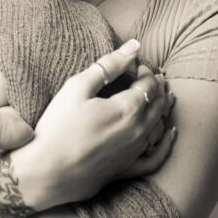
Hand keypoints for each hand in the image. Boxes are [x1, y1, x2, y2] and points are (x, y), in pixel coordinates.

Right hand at [10, 40, 175, 210]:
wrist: (48, 170)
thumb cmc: (58, 127)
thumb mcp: (77, 87)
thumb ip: (107, 66)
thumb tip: (134, 46)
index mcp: (128, 108)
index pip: (149, 84)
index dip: (146, 71)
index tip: (136, 65)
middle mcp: (139, 130)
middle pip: (159, 103)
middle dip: (157, 86)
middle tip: (149, 77)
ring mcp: (136, 151)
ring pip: (160, 125)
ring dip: (163, 107)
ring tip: (160, 96)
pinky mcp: (128, 168)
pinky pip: (157, 155)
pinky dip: (166, 142)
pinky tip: (168, 133)